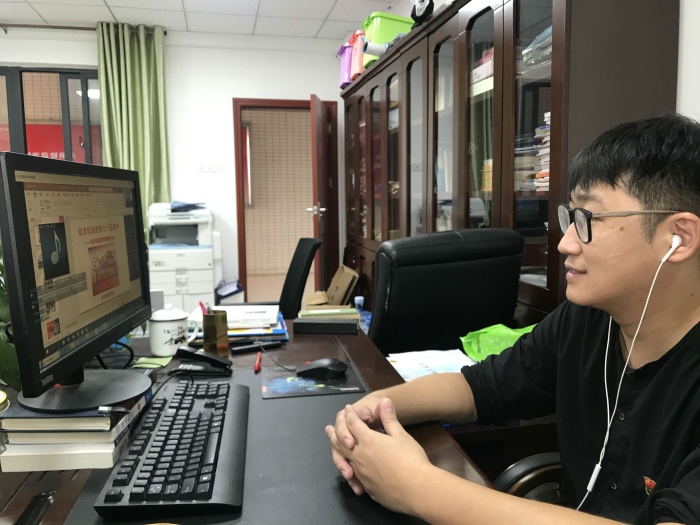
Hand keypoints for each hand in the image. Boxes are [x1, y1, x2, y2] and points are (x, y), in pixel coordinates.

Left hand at [332, 398, 432, 515]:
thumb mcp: (401, 435)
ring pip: (344, 460)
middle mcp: (360, 457)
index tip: (348, 408)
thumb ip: (389, 419)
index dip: (351, 415)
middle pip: (341, 443)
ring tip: (334, 448)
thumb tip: (384, 400)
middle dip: (335, 433)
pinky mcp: (367, 488)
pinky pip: (354, 476)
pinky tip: (350, 471)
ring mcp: (362, 474)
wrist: (417, 489)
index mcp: (368, 441)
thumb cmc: (411, 459)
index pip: (354, 424)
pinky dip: (349, 470)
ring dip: (337, 452)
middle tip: (328, 428)